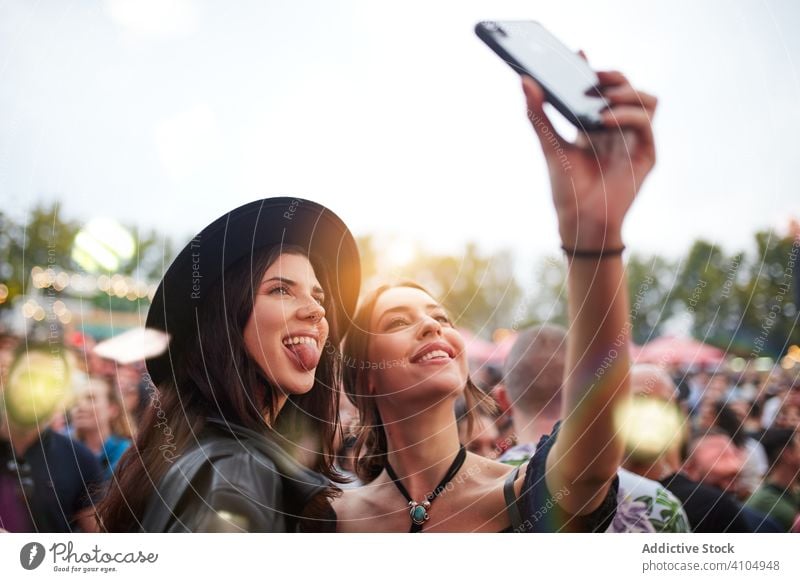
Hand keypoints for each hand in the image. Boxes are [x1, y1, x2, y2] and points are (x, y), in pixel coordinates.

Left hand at [522, 57, 657, 249]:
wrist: (579, 221)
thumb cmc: (566, 189)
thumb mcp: (549, 145)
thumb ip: (539, 114)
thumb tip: (524, 81)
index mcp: (596, 125)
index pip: (602, 87)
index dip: (594, 69)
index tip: (578, 56)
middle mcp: (618, 129)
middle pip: (627, 88)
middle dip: (611, 76)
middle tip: (591, 76)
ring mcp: (634, 140)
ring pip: (646, 100)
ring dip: (625, 92)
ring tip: (601, 100)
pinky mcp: (646, 154)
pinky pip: (646, 123)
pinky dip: (627, 115)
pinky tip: (605, 120)